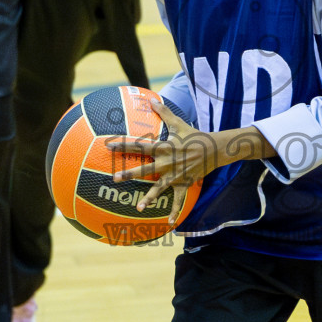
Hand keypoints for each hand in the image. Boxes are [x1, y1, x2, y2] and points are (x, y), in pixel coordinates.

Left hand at [107, 102, 271, 218]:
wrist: (213, 149)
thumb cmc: (193, 135)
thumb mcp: (178, 123)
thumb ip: (163, 112)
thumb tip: (152, 98)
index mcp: (163, 148)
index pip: (139, 145)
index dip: (123, 144)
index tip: (108, 145)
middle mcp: (167, 163)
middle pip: (145, 169)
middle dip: (129, 173)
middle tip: (114, 178)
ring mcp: (175, 175)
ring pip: (159, 189)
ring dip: (149, 198)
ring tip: (138, 208)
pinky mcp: (184, 184)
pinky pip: (179, 200)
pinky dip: (175, 211)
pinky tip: (168, 223)